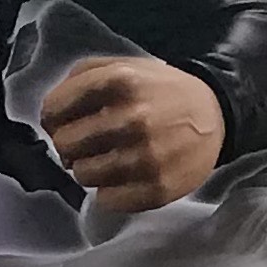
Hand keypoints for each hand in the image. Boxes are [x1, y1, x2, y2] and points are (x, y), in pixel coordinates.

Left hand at [39, 56, 225, 213]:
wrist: (216, 117)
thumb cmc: (160, 91)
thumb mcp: (124, 65)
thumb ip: (81, 77)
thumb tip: (51, 114)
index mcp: (120, 81)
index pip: (53, 109)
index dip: (53, 118)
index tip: (64, 122)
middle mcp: (132, 118)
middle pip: (64, 145)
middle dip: (70, 144)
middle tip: (89, 143)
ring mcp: (146, 157)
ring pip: (82, 175)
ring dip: (90, 168)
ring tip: (108, 159)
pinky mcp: (157, 189)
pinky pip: (106, 200)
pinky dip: (109, 191)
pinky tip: (124, 176)